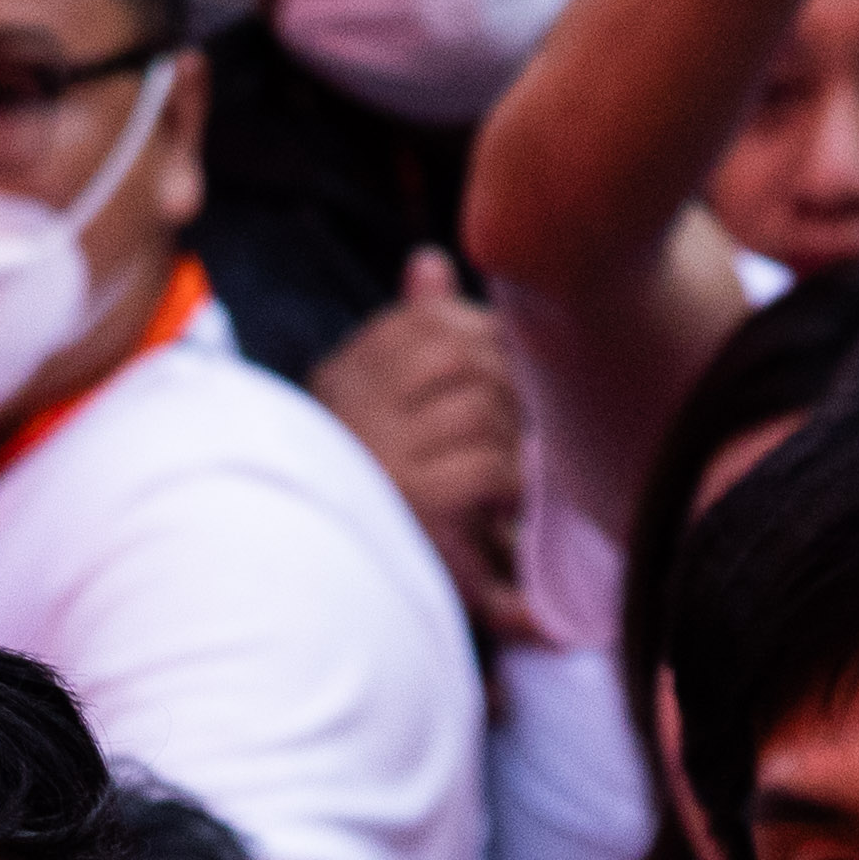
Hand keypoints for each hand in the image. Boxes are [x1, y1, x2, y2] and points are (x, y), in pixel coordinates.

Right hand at [306, 249, 533, 634]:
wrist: (325, 596)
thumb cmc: (375, 501)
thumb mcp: (388, 411)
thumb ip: (413, 334)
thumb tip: (430, 263)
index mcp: (344, 377)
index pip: (427, 323)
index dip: (485, 338)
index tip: (511, 370)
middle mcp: (351, 408)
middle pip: (460, 359)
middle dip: (510, 385)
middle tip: (533, 423)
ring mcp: (379, 457)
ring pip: (480, 409)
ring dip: (515, 439)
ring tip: (524, 470)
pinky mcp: (411, 508)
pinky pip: (484, 469)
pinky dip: (511, 483)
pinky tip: (512, 507)